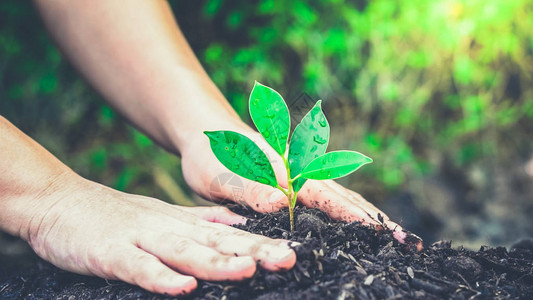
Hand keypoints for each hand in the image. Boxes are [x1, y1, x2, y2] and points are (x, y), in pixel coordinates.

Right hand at [23, 173, 295, 295]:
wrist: (61, 201)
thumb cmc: (118, 215)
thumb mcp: (165, 215)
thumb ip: (201, 222)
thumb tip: (237, 225)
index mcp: (182, 223)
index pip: (229, 235)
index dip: (261, 243)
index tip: (294, 252)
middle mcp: (168, 228)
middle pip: (216, 242)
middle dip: (253, 252)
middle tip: (288, 259)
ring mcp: (140, 238)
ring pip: (184, 251)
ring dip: (216, 262)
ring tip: (247, 270)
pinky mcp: (112, 253)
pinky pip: (139, 267)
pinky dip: (161, 277)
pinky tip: (183, 287)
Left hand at [181, 124, 420, 246]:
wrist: (206, 135)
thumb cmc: (211, 156)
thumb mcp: (222, 175)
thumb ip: (249, 188)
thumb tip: (279, 203)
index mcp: (288, 172)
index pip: (328, 197)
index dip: (357, 217)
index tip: (386, 233)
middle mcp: (301, 173)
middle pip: (346, 198)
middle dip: (376, 220)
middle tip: (409, 243)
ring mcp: (301, 178)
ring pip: (342, 199)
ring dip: (369, 218)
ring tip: (396, 237)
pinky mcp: (296, 185)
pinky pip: (327, 201)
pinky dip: (349, 213)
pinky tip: (358, 227)